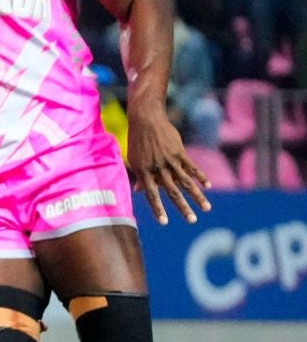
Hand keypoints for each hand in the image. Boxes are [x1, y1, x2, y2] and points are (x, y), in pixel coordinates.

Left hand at [125, 102, 211, 223]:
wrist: (146, 119)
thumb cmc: (137, 141)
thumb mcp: (134, 159)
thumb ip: (139, 175)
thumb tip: (138, 191)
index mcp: (144, 172)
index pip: (151, 194)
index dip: (158, 209)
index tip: (164, 222)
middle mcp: (157, 168)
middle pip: (172, 192)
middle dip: (183, 208)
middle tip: (192, 221)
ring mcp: (170, 160)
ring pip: (186, 182)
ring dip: (197, 196)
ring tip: (206, 208)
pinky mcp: (180, 153)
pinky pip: (192, 167)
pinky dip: (200, 177)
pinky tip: (207, 186)